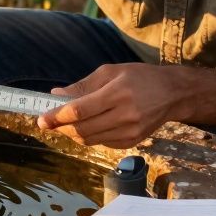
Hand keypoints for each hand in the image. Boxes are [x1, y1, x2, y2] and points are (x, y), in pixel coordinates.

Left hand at [37, 63, 185, 148]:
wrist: (173, 94)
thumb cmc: (140, 77)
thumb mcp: (111, 72)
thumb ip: (82, 85)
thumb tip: (56, 95)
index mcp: (117, 94)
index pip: (79, 111)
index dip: (57, 116)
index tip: (41, 119)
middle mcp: (125, 115)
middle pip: (82, 129)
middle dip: (60, 128)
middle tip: (47, 123)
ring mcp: (130, 132)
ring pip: (90, 139)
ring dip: (72, 134)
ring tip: (63, 124)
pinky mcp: (132, 142)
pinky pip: (102, 143)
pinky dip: (88, 137)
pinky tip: (85, 127)